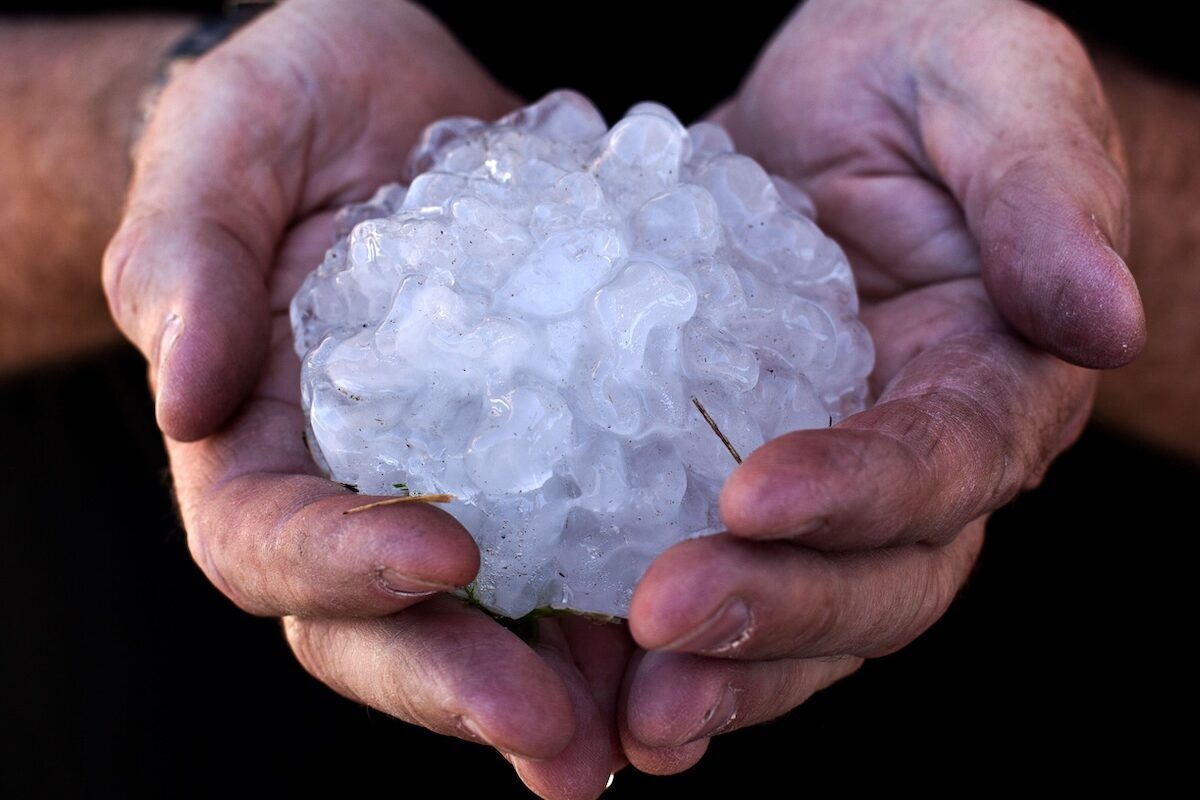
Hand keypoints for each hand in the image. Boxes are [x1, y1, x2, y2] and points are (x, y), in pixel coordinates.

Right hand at [103, 3, 622, 795]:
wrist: (383, 105)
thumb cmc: (279, 116)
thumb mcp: (224, 146)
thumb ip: (188, 258)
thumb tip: (187, 393)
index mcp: (254, 440)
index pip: (268, 538)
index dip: (343, 564)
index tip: (444, 557)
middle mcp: (354, 487)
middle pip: (383, 626)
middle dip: (464, 684)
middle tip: (561, 739)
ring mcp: (454, 480)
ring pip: (495, 616)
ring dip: (568, 687)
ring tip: (654, 730)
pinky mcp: (545, 449)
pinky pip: (582, 535)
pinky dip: (634, 592)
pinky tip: (709, 616)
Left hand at [620, 0, 1143, 769]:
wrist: (844, 93)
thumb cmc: (933, 66)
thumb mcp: (994, 81)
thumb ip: (1042, 188)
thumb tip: (1100, 320)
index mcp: (991, 376)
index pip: (945, 460)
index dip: (862, 491)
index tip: (755, 496)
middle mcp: (917, 457)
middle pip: (876, 578)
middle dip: (776, 612)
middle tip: (661, 623)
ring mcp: (825, 479)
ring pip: (799, 610)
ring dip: (721, 670)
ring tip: (634, 711)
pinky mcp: (729, 467)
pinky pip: (711, 567)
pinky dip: (656, 633)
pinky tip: (586, 664)